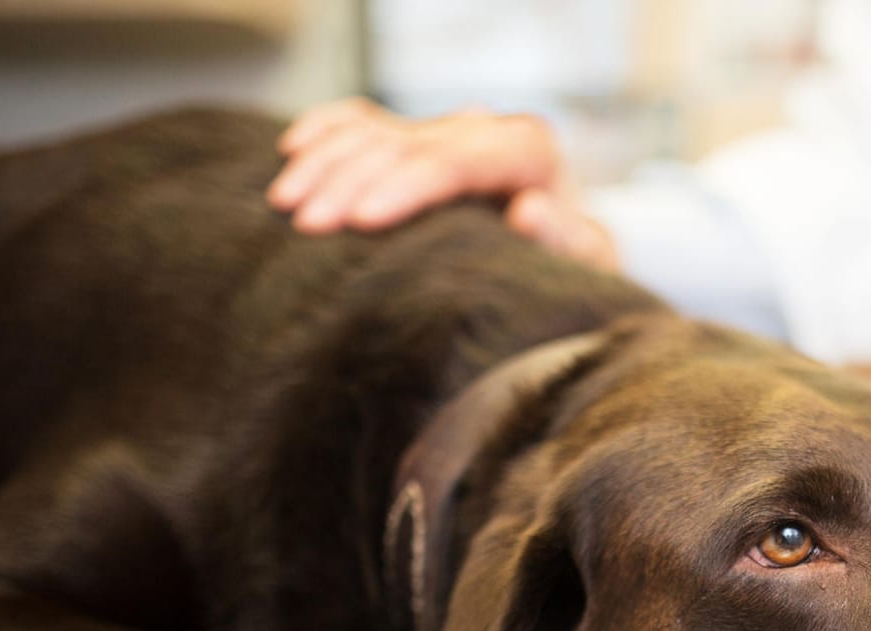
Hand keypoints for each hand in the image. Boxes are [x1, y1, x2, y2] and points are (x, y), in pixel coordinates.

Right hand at [267, 98, 618, 270]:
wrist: (568, 257)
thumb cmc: (575, 269)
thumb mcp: (586, 264)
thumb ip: (567, 239)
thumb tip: (530, 209)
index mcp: (526, 149)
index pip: (454, 160)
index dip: (404, 187)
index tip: (362, 221)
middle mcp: (483, 129)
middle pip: (403, 144)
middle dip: (350, 181)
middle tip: (305, 225)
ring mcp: (446, 131)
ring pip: (375, 130)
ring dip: (325, 163)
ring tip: (284, 204)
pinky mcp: (419, 140)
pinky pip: (364, 121)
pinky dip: (326, 130)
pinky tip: (292, 149)